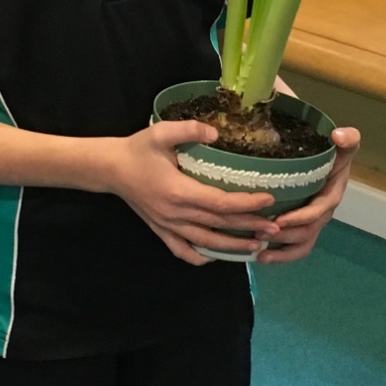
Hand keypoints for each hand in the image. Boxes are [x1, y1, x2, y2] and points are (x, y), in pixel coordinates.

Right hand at [104, 122, 281, 265]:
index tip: (269, 200)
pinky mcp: (161, 231)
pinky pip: (184, 251)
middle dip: (249, 227)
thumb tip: (216, 133)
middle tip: (276, 228)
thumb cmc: (138, 150)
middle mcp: (176, 214)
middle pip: (219, 225)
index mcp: (178, 191)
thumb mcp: (161, 132)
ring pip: (206, 243)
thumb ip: (189, 129)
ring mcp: (168, 226)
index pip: (220, 203)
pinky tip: (218, 254)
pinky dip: (202, 256)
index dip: (247, 204)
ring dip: (233, 247)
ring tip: (258, 246)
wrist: (110, 169)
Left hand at [258, 127, 359, 264]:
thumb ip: (348, 140)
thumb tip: (339, 136)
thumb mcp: (342, 147)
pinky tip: (260, 258)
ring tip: (259, 253)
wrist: (327, 164)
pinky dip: (280, 257)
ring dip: (281, 252)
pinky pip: (294, 249)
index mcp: (331, 196)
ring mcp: (312, 224)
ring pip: (300, 245)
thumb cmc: (331, 155)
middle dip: (284, 236)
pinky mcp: (302, 229)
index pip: (318, 211)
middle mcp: (323, 214)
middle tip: (259, 233)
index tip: (280, 220)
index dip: (300, 218)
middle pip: (307, 232)